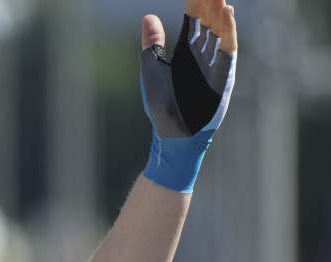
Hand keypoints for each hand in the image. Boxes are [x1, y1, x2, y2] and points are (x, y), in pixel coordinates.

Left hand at [139, 0, 238, 192]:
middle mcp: (202, 55)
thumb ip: (152, 43)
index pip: (193, 21)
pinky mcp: (223, 75)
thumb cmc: (160, 104)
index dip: (196, 3)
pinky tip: (227, 15)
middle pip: (209, 22)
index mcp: (185, 52)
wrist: (172, 132)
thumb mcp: (152, 68)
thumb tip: (148, 16)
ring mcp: (214, 64)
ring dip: (221, 14)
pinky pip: (228, 49)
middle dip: (210, 4)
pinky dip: (229, 31)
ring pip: (220, 32)